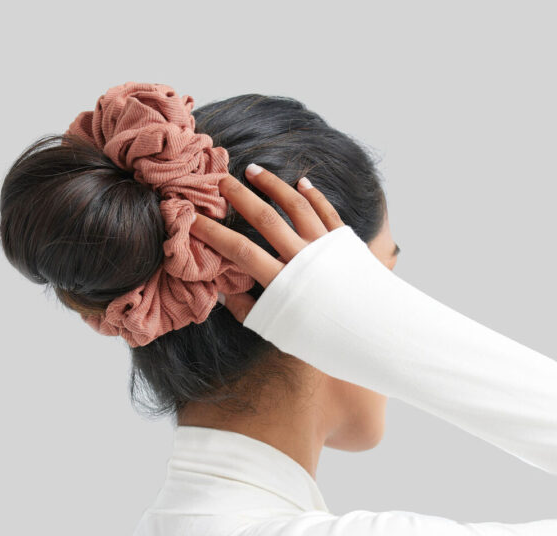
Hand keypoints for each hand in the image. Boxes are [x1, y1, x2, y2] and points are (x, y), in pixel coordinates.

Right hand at [188, 165, 344, 322]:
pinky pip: (326, 212)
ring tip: (254, 170)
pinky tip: (300, 183)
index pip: (239, 250)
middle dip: (239, 197)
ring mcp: (325, 247)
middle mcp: (303, 259)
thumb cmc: (319, 337)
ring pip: (296, 206)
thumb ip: (247, 309)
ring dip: (273, 185)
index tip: (193, 220)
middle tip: (219, 182)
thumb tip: (220, 291)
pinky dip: (313, 195)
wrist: (370, 332)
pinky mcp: (345, 243)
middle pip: (265, 219)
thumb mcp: (277, 329)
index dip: (213, 233)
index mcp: (283, 283)